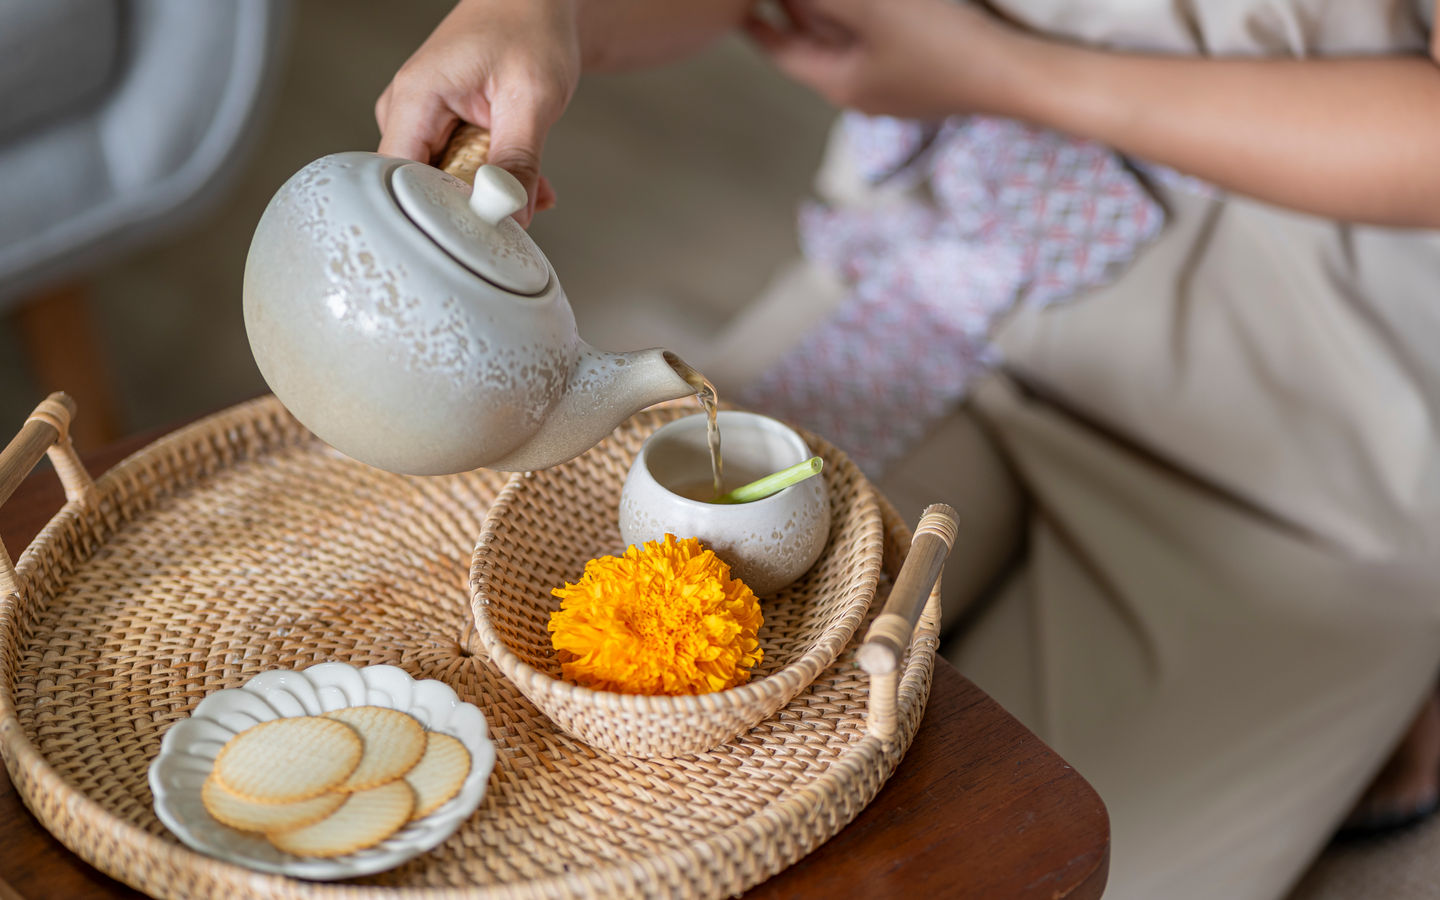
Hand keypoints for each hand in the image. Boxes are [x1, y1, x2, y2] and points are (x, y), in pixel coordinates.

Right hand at [376, 0, 580, 224]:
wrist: (533, 5)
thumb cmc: (529, 30)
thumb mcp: (533, 96)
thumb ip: (519, 159)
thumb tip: (510, 216)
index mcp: (415, 97)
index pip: (400, 181)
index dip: (436, 216)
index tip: (478, 232)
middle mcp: (407, 111)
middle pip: (420, 191)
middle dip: (473, 210)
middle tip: (521, 211)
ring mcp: (420, 123)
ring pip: (444, 188)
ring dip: (490, 198)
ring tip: (532, 189)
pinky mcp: (438, 132)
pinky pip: (458, 176)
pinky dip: (495, 184)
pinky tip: (526, 182)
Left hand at [745, 0, 1025, 119]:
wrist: (1019, 74)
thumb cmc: (944, 44)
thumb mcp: (872, 7)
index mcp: (840, 83)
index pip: (782, 51)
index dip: (756, 26)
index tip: (735, 10)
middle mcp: (865, 89)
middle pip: (814, 42)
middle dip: (794, 10)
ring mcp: (898, 81)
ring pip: (851, 36)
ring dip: (832, 9)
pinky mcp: (929, 67)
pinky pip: (884, 35)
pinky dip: (869, 12)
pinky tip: (877, 1)